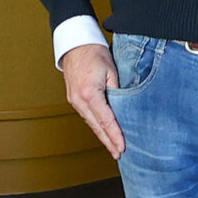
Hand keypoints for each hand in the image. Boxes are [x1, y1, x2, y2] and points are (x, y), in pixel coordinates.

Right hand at [61, 43, 124, 158]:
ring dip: (102, 136)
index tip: (123, 148)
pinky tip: (102, 132)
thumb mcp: (112, 71)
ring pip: (90, 123)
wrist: (76, 44)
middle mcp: (79, 100)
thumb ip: (118, 91)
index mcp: (90, 94)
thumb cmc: (94, 53)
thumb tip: (124, 108)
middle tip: (119, 154)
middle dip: (108, 142)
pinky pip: (86, 116)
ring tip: (112, 147)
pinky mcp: (73, 98)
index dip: (115, 136)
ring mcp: (74, 101)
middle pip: (97, 127)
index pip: (106, 121)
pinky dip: (95, 126)